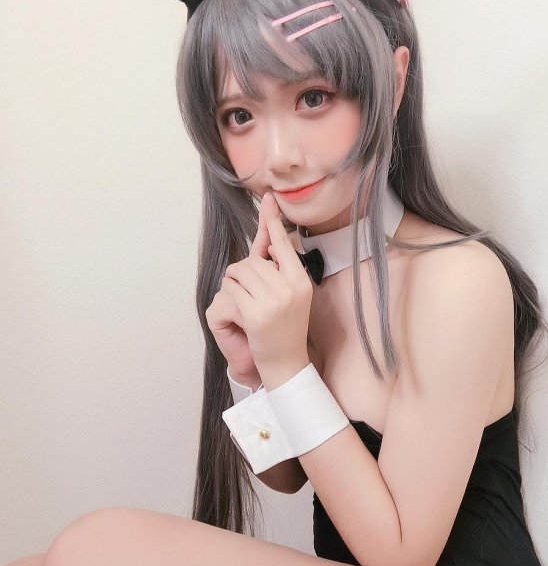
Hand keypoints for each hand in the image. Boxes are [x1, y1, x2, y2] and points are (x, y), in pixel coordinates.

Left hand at [221, 192, 311, 384]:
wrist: (286, 364)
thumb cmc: (287, 330)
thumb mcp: (293, 297)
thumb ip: (281, 270)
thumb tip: (270, 243)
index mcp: (300, 281)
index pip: (283, 245)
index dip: (273, 224)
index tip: (268, 201)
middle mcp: (290, 288)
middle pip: (253, 260)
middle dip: (242, 272)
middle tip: (247, 293)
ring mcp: (273, 301)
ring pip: (239, 272)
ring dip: (233, 283)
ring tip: (244, 303)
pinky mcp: (255, 314)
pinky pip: (231, 291)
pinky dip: (228, 299)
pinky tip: (239, 315)